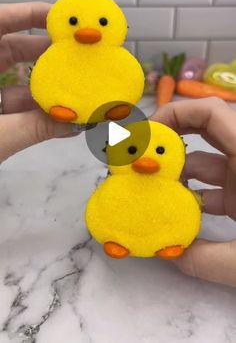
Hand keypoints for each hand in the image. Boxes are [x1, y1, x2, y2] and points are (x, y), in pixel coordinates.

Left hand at [0, 2, 77, 161]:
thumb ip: (34, 128)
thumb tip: (75, 122)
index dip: (27, 14)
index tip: (60, 18)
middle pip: (8, 49)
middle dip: (45, 53)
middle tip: (77, 56)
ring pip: (10, 80)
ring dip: (42, 86)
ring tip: (76, 89)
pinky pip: (7, 104)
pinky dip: (29, 109)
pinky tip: (56, 117)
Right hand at [152, 97, 235, 286]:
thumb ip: (207, 260)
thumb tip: (168, 255)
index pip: (211, 113)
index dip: (176, 114)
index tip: (145, 135)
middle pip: (203, 131)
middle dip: (168, 141)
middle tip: (139, 158)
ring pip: (205, 163)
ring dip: (177, 175)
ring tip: (148, 191)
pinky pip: (213, 189)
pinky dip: (193, 198)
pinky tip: (174, 216)